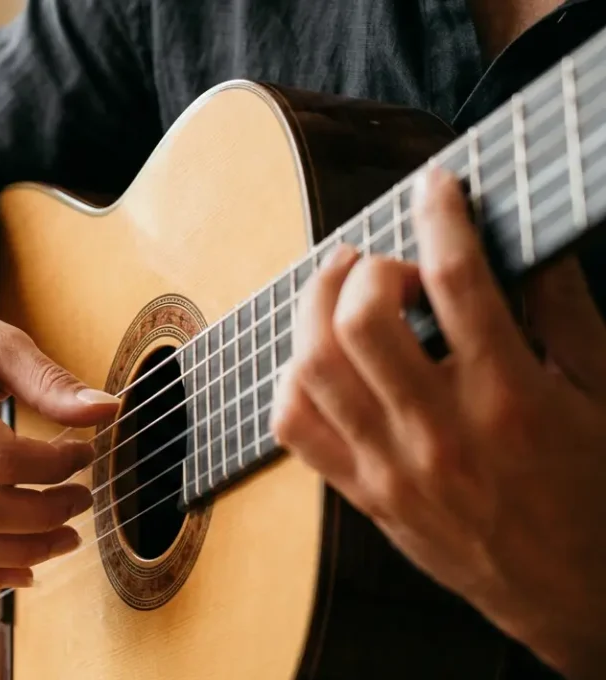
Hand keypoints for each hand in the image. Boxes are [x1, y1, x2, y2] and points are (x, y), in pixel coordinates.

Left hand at [270, 166, 605, 677]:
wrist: (579, 599)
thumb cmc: (601, 495)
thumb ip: (568, 315)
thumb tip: (532, 243)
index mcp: (512, 399)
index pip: (458, 282)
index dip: (441, 216)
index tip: (437, 186)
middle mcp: (440, 432)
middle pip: (360, 322)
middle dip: (365, 268)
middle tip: (383, 257)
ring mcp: (392, 468)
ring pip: (312, 368)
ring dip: (314, 309)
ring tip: (339, 287)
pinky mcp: (364, 495)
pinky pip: (294, 427)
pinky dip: (292, 379)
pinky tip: (318, 357)